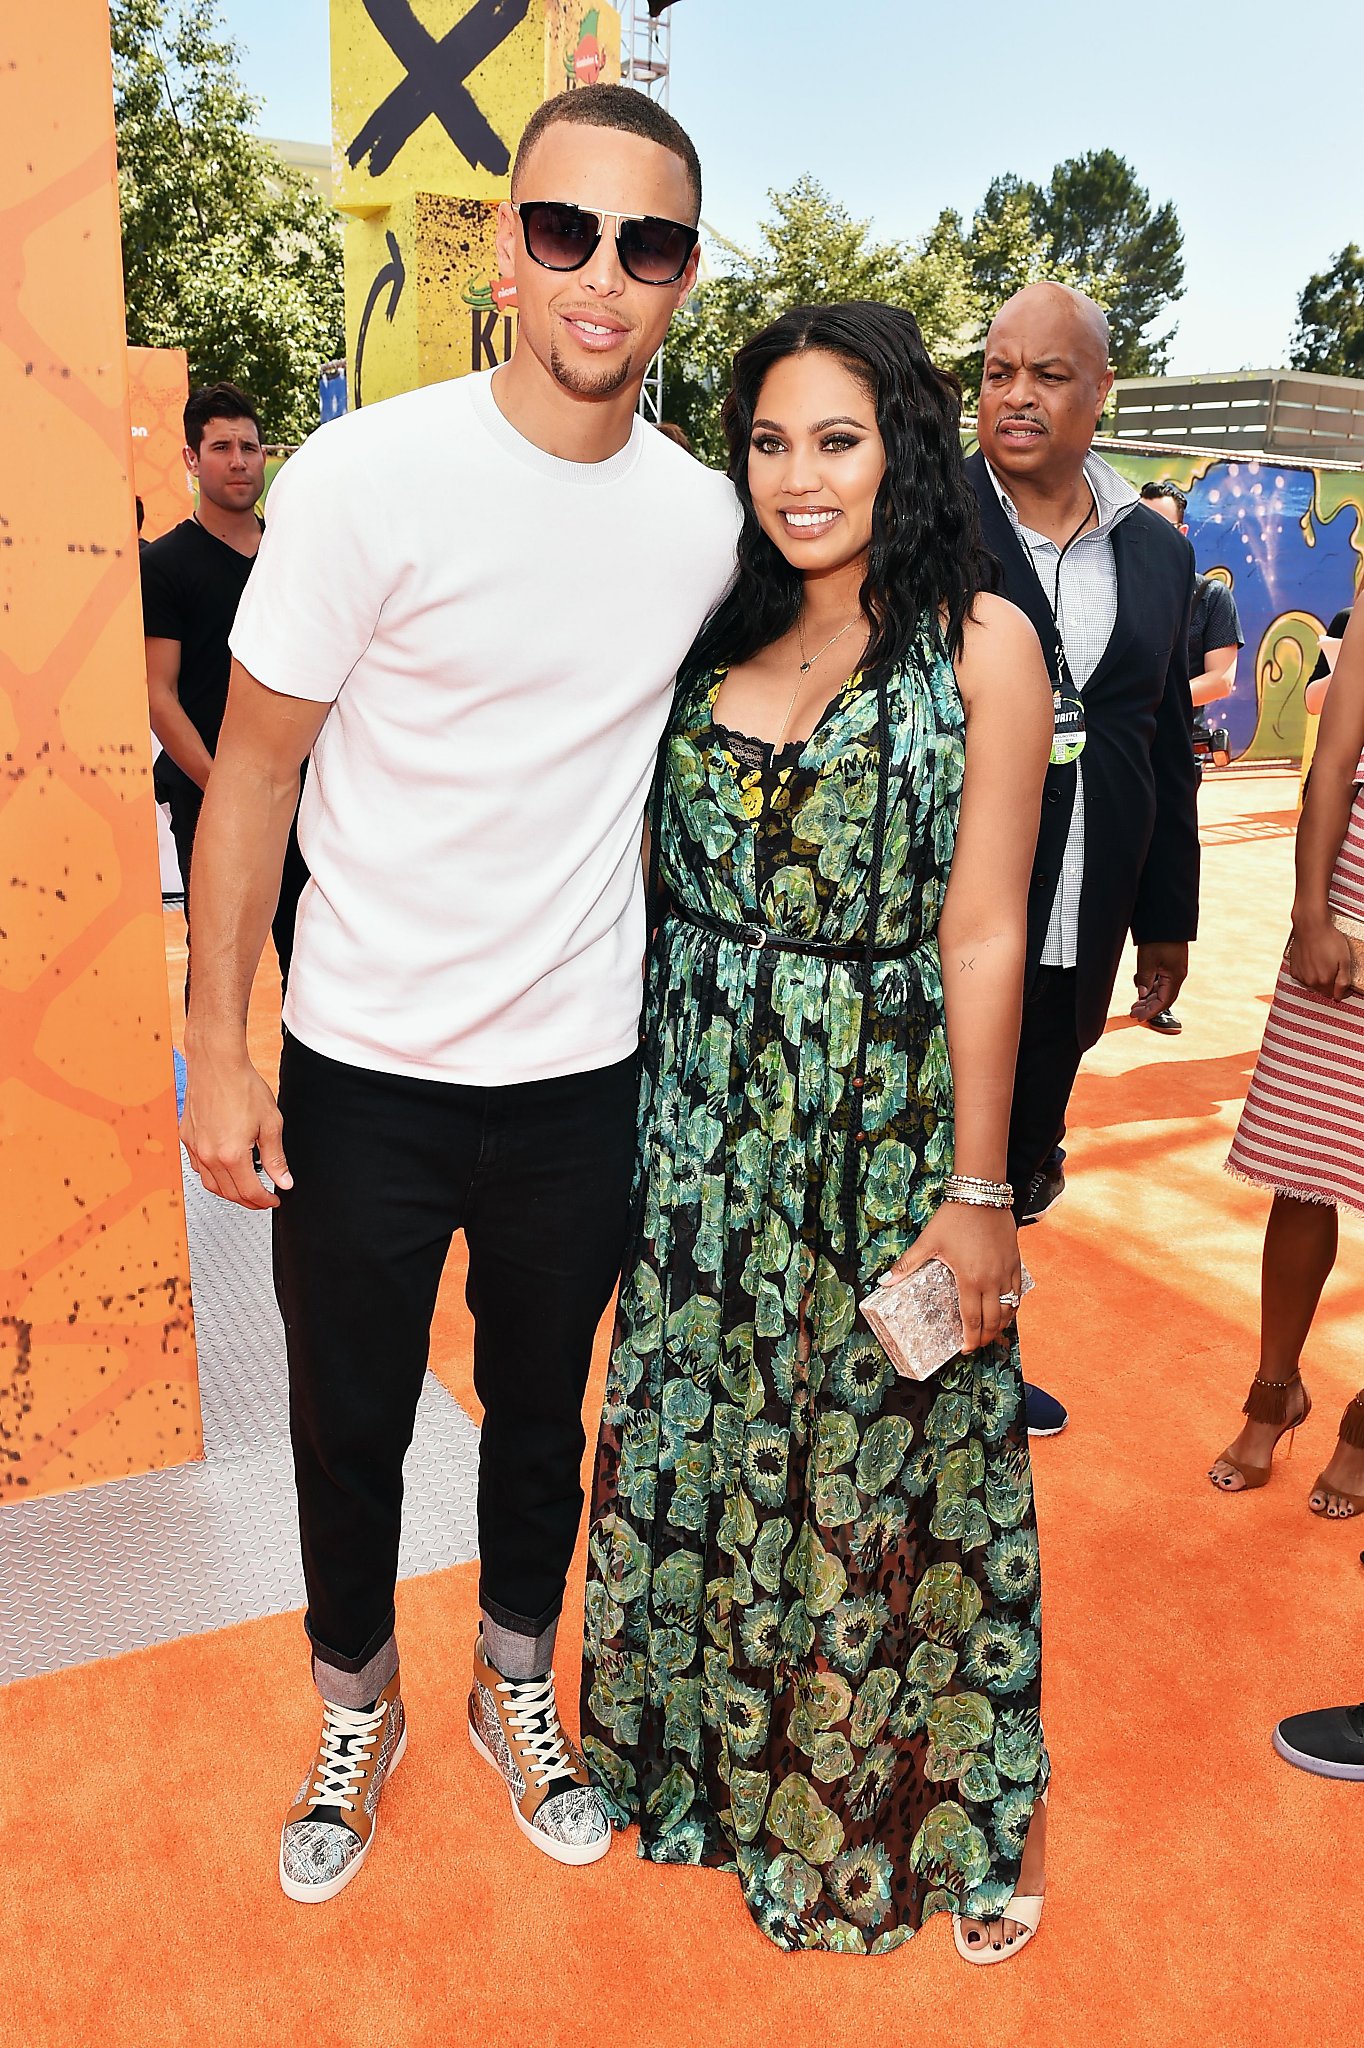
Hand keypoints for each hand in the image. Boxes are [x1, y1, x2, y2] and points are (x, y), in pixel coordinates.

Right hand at [180, 1046, 291, 1208]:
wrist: (217, 1063)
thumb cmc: (241, 1085)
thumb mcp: (271, 1124)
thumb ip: (276, 1157)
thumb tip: (283, 1180)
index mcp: (232, 1155)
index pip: (249, 1192)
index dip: (265, 1201)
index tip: (274, 1199)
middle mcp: (209, 1155)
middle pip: (229, 1193)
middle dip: (249, 1201)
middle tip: (262, 1198)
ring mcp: (194, 1147)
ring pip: (211, 1184)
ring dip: (229, 1192)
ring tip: (245, 1188)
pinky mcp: (187, 1137)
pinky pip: (198, 1167)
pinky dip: (213, 1176)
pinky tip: (224, 1170)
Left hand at [887, 1202, 1021, 1352]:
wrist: (981, 1195)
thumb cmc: (954, 1218)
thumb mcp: (928, 1241)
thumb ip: (908, 1264)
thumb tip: (884, 1282)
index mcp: (970, 1279)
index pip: (972, 1320)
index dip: (970, 1339)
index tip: (965, 1349)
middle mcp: (992, 1280)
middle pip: (994, 1321)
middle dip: (986, 1338)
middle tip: (976, 1344)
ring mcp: (1006, 1272)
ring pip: (1009, 1309)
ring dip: (1001, 1325)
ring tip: (991, 1333)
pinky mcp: (1015, 1262)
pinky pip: (1018, 1292)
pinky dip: (1012, 1306)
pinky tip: (1006, 1310)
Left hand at [1130, 940, 1188, 1022]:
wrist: (1167, 917)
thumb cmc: (1159, 938)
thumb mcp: (1147, 960)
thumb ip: (1144, 979)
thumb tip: (1141, 995)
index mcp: (1175, 976)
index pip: (1164, 1001)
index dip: (1151, 1011)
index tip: (1137, 1017)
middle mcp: (1177, 975)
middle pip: (1163, 997)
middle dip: (1148, 1006)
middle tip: (1133, 1012)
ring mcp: (1174, 968)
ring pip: (1161, 989)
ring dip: (1149, 997)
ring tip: (1135, 1003)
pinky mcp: (1170, 962)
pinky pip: (1161, 980)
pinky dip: (1150, 986)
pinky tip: (1140, 987)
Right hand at [1286, 915, 1353, 999]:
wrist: (1311, 926)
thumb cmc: (1328, 940)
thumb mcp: (1345, 960)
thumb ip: (1344, 981)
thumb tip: (1342, 995)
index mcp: (1324, 981)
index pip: (1336, 995)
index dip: (1343, 990)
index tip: (1346, 983)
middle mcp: (1311, 981)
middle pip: (1324, 990)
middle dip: (1331, 983)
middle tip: (1335, 968)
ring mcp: (1301, 976)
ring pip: (1314, 984)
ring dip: (1320, 978)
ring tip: (1324, 963)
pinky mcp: (1294, 970)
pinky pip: (1304, 977)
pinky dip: (1309, 973)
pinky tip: (1314, 962)